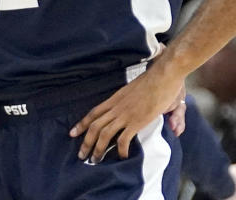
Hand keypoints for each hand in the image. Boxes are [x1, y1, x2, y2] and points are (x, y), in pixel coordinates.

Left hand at [69, 61, 183, 161]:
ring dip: (98, 148)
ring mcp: (125, 114)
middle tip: (81, 155)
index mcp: (114, 99)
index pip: (93, 112)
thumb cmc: (152, 81)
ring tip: (96, 160)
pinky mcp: (137, 121)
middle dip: (86, 142)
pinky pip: (123, 138)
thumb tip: (127, 108)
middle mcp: (116, 107)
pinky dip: (120, 149)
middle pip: (95, 126)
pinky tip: (121, 157)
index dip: (82, 124)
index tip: (73, 133)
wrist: (162, 76)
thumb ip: (128, 100)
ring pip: (104, 134)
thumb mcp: (133, 90)